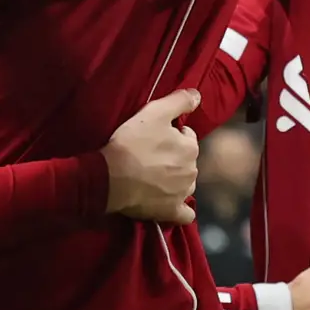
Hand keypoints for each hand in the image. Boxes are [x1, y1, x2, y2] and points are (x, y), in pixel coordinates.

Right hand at [102, 89, 199, 222]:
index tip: (154, 137)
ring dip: (176, 181)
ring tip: (154, 178)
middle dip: (174, 158)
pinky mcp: (170, 212)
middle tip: (151, 157)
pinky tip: (169, 203)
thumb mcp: (154, 112)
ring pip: (186, 185)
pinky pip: (184, 214)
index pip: (187, 138)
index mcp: (190, 148)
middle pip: (187, 161)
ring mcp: (182, 194)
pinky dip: (179, 209)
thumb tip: (198, 95)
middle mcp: (192, 171)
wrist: (110, 177)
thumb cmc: (131, 143)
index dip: (172, 135)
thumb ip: (179, 101)